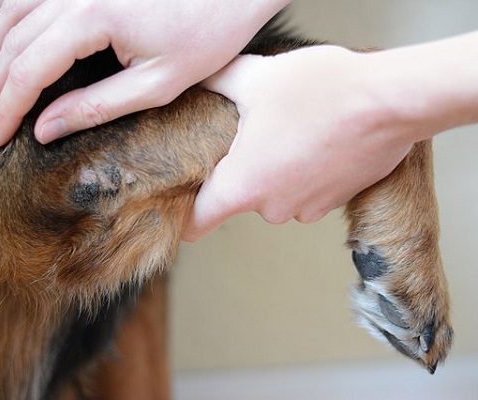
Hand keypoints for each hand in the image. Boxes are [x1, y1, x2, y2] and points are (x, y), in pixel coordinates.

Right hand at [0, 0, 288, 146]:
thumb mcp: (156, 84)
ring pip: (14, 13)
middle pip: (14, 42)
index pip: (29, 70)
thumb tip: (45, 129)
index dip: (9, 108)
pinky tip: (3, 27)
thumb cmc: (208, 33)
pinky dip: (11, 15)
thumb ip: (97, 107)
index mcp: (92, 19)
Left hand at [183, 48, 419, 241]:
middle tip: (257, 133)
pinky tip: (317, 140)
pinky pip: (306, 191)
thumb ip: (219, 82)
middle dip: (244, 170)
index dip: (186, 217)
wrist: (388, 102)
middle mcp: (271, 208)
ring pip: (275, 193)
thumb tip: (201, 77)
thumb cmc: (318, 91)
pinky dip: (305, 172)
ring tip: (293, 131)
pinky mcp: (334, 203)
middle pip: (240, 198)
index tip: (185, 208)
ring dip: (278, 170)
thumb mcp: (257, 78)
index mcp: (241, 186)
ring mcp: (306, 209)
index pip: (197, 223)